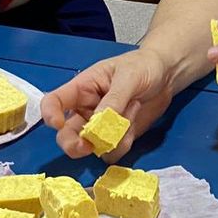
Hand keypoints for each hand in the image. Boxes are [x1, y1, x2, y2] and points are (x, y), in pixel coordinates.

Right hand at [41, 48, 176, 162]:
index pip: (54, 102)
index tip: (57, 124)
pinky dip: (122, 146)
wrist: (167, 75)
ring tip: (129, 114)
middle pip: (66, 134)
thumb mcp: (128, 76)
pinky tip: (134, 126)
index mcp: (82, 88)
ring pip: (89, 147)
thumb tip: (99, 124)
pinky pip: (111, 152)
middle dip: (73, 144)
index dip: (50, 115)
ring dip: (107, 141)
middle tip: (87, 146)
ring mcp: (102, 127)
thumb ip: (114, 99)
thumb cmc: (143, 66)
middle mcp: (87, 110)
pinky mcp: (118, 138)